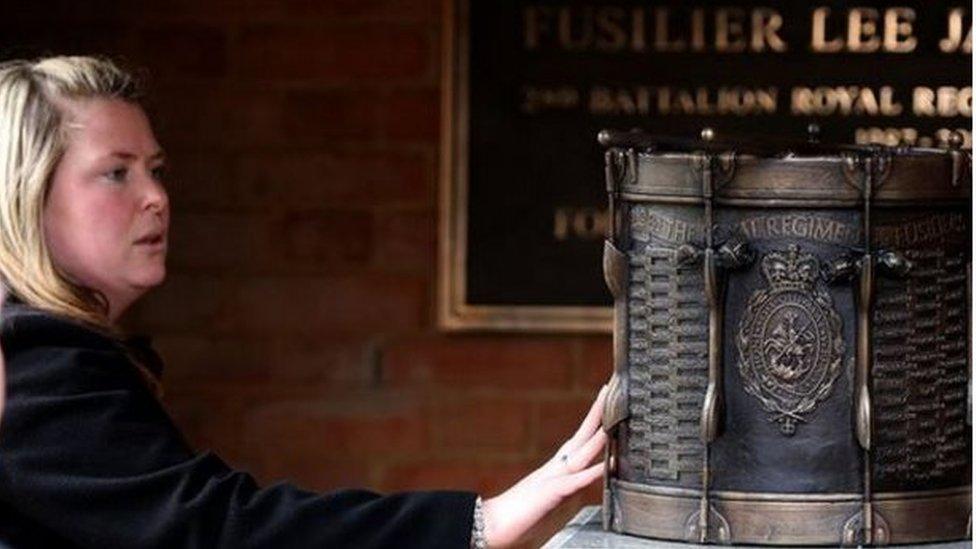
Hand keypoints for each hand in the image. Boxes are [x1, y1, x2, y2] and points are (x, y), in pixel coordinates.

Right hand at [481, 384, 607, 547]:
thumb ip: (562, 493)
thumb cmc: (516, 520)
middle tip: (609, 390)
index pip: (579, 444)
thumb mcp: (547, 503)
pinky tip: (605, 464)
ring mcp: (551, 481)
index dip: (594, 426)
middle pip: (581, 439)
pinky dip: (591, 473)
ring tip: (613, 418)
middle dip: (597, 415)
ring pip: (580, 455)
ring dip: (598, 437)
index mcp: (555, 473)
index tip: (605, 406)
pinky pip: (574, 483)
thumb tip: (576, 489)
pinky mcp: (548, 496)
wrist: (489, 526)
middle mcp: (554, 472)